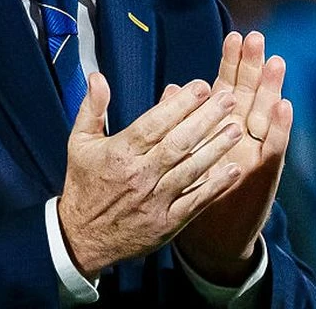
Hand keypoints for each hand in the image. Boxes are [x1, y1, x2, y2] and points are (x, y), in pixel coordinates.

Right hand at [57, 72, 244, 277]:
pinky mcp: (166, 223)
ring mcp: (154, 200)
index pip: (153, 124)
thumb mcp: (79, 142)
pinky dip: (215, 186)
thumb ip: (92, 108)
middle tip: (228, 99)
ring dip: (216, 148)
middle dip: (205, 119)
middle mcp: (139, 175)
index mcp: (119, 153)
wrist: (82, 237)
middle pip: (177, 143)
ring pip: (190, 170)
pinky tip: (233, 170)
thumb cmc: (84, 185)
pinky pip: (195, 201)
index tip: (200, 86)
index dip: (179, 104)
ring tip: (236, 128)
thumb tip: (97, 77)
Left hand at [174, 31, 291, 283]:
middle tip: (256, 37)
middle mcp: (241, 135)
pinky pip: (273, 147)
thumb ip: (178, 120)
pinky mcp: (264, 174)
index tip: (234, 36)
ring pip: (264, 114)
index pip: (226, 87)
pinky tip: (284, 105)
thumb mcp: (183, 153)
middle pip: (249, 94)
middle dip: (252, 66)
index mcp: (219, 127)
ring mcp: (255, 153)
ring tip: (275, 61)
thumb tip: (171, 88)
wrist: (212, 238)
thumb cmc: (195, 191)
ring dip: (270, 88)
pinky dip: (279, 126)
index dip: (231, 63)